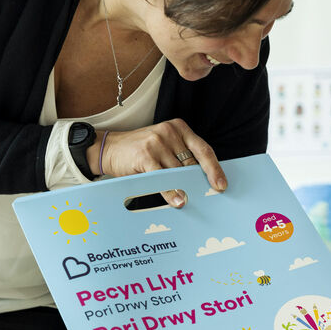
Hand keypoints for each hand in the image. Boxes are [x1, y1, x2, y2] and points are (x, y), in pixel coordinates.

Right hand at [87, 118, 225, 207]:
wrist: (109, 148)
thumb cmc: (141, 150)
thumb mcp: (164, 146)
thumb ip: (181, 157)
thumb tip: (201, 180)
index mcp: (179, 128)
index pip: (204, 150)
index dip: (214, 169)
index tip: (221, 185)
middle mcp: (170, 132)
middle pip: (191, 163)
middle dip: (197, 182)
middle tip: (205, 198)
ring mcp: (157, 143)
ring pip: (178, 173)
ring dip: (184, 189)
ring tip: (188, 202)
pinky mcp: (145, 155)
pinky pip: (163, 178)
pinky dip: (171, 192)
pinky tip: (178, 201)